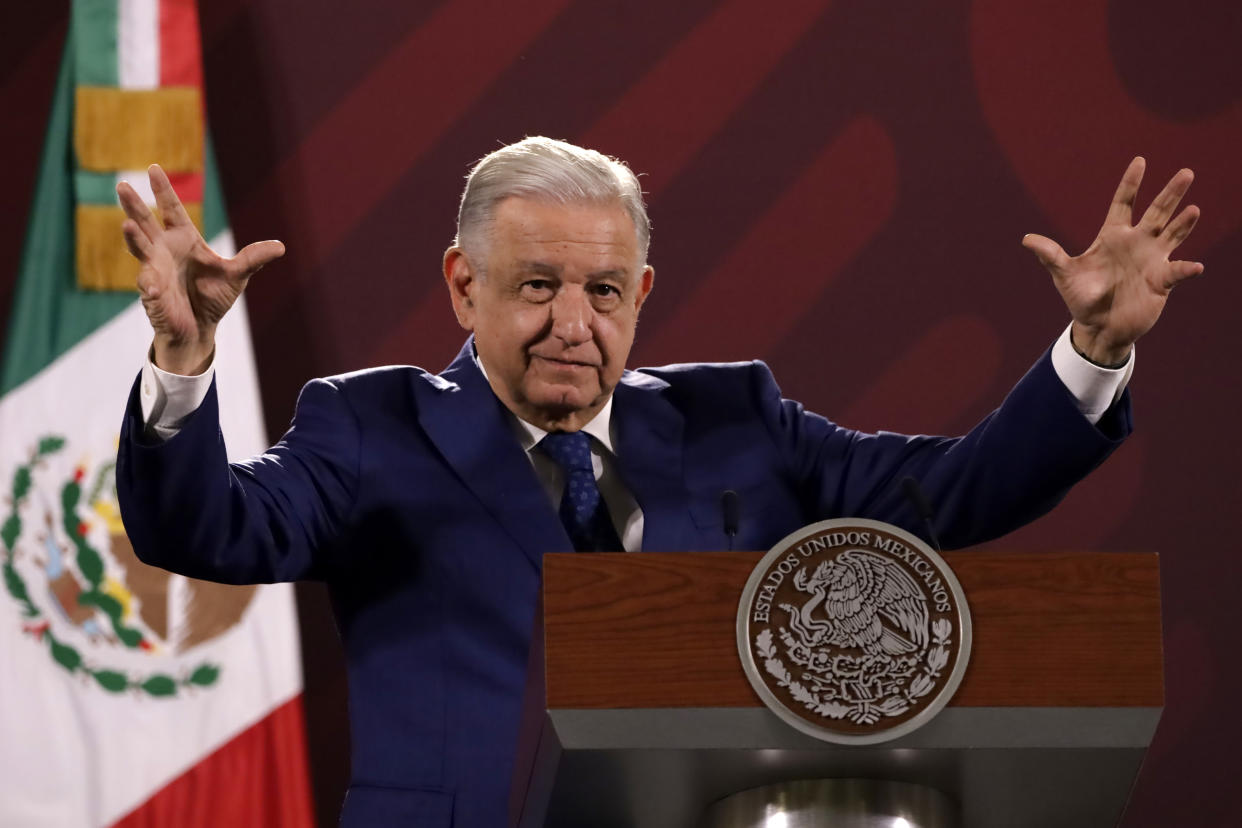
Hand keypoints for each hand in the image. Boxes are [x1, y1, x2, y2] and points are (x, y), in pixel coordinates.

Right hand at [118, 165, 284, 374]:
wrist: (200, 328)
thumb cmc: (212, 297)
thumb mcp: (237, 275)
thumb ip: (253, 259)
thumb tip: (281, 247)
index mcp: (183, 239)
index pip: (171, 210)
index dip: (163, 190)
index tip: (153, 168)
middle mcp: (164, 250)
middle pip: (145, 223)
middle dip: (133, 206)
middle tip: (122, 186)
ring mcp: (155, 270)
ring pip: (140, 250)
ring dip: (133, 238)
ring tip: (127, 226)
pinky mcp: (152, 294)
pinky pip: (150, 286)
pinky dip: (151, 284)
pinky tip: (153, 286)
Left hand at [1022, 157, 1202, 365]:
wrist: (1099, 327)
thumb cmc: (1081, 298)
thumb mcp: (1065, 275)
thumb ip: (1050, 256)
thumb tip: (1026, 239)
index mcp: (1112, 236)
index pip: (1123, 203)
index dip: (1131, 183)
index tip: (1140, 161)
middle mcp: (1136, 243)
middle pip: (1157, 212)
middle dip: (1170, 194)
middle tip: (1186, 173)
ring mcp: (1152, 260)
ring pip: (1172, 235)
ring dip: (1183, 223)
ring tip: (1193, 209)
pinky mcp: (1162, 281)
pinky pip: (1177, 272)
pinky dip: (1185, 269)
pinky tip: (1194, 266)